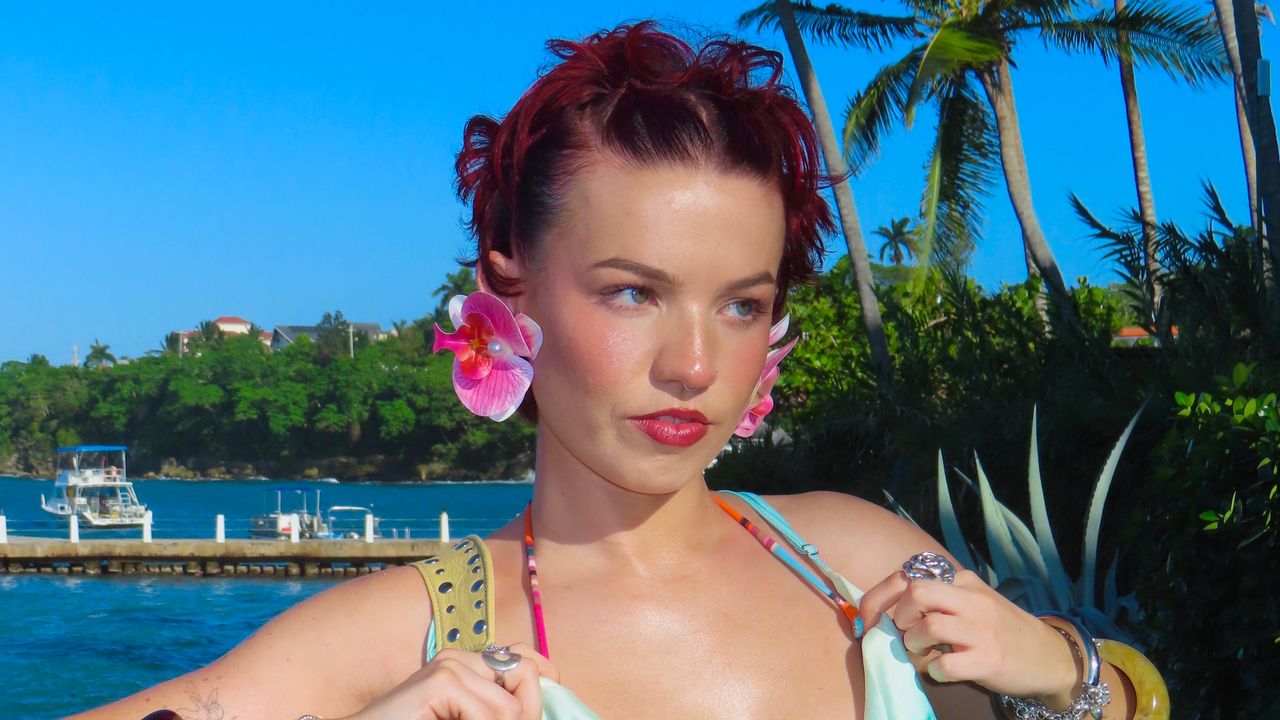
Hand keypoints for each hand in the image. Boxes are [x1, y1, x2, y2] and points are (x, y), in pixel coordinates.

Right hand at [344, 642, 558, 719]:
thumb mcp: (464, 718)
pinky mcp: (441, 681)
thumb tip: (538, 707)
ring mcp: (450, 664)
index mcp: (468, 665)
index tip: (539, 712)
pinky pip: (492, 716)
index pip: (528, 661)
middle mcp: (461, 656)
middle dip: (526, 714)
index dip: (545, 684)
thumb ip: (496, 708)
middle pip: (528, 677)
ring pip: (512, 708)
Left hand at [859, 566, 1079, 707]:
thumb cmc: (1001, 630)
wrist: (1049, 656)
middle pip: (917, 593)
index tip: (868, 617)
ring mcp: (982, 630)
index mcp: (963, 582)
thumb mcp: (972, 602)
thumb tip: (889, 608)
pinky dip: (934, 671)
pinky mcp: (989, 660)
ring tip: (924, 653)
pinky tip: (942, 671)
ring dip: (914, 645)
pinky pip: (945, 664)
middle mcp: (972, 600)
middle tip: (906, 633)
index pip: (909, 576)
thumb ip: (939, 599)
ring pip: (928, 627)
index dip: (878, 597)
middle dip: (899, 617)